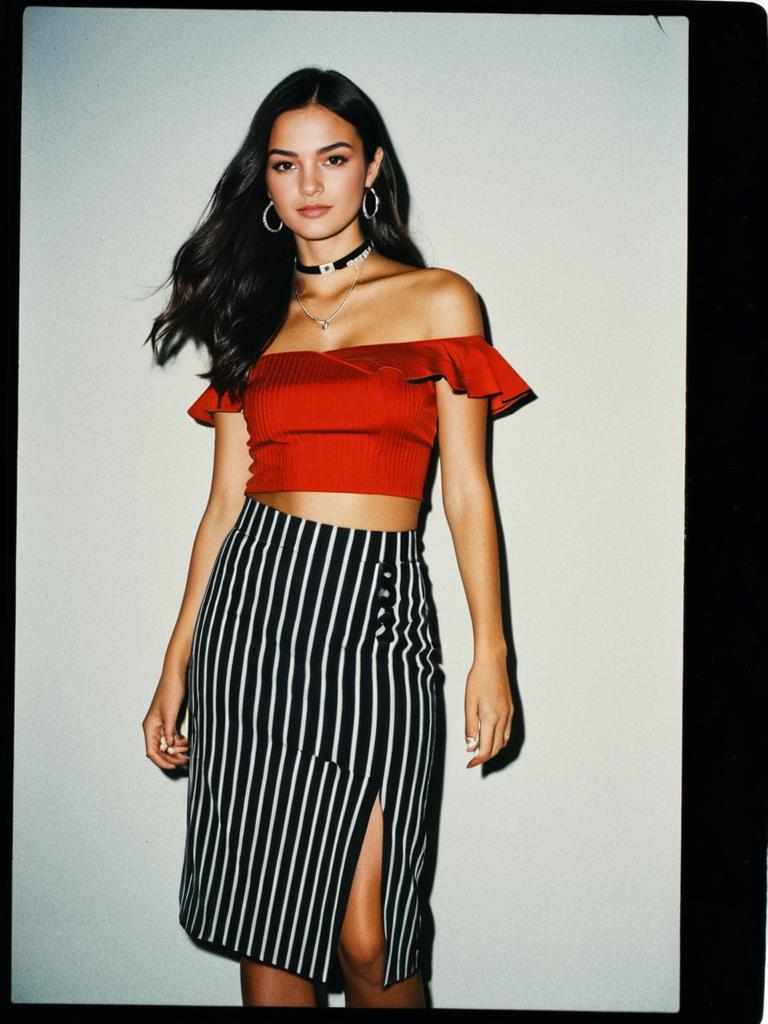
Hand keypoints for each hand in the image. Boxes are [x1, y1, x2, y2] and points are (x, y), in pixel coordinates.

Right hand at [142, 675, 189, 769]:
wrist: (177, 675)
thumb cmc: (171, 690)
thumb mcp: (170, 713)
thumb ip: (169, 731)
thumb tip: (170, 746)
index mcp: (149, 726)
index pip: (152, 752)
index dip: (162, 761)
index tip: (174, 766)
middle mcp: (154, 727)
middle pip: (160, 750)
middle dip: (172, 757)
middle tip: (186, 760)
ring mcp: (162, 724)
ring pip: (167, 745)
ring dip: (177, 750)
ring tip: (188, 750)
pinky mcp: (169, 720)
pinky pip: (172, 737)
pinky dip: (179, 741)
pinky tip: (187, 742)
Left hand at [464, 650, 513, 767]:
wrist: (492, 663)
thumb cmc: (478, 680)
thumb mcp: (469, 704)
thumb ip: (470, 727)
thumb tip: (470, 747)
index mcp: (491, 719)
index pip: (486, 749)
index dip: (477, 760)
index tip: (469, 764)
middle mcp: (503, 719)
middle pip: (496, 748)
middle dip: (485, 757)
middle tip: (473, 760)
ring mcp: (508, 714)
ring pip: (503, 741)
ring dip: (493, 750)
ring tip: (480, 751)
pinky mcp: (510, 709)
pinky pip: (507, 732)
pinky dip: (499, 740)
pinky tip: (491, 738)